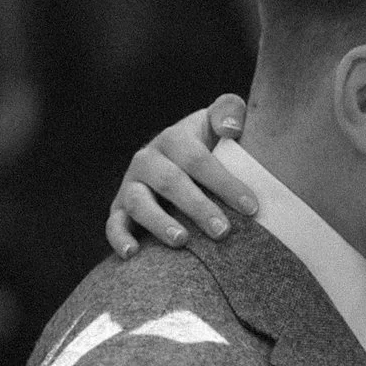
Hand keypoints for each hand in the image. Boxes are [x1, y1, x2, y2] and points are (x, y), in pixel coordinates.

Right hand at [104, 94, 257, 258]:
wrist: (176, 165)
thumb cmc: (208, 148)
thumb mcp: (216, 125)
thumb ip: (229, 111)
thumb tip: (231, 127)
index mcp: (174, 139)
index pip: (198, 159)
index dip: (224, 182)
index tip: (251, 207)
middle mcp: (148, 160)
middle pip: (170, 181)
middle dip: (198, 207)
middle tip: (223, 231)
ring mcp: (131, 185)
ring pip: (139, 203)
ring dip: (159, 222)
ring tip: (182, 240)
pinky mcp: (119, 209)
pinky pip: (114, 223)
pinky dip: (119, 238)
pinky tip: (133, 253)